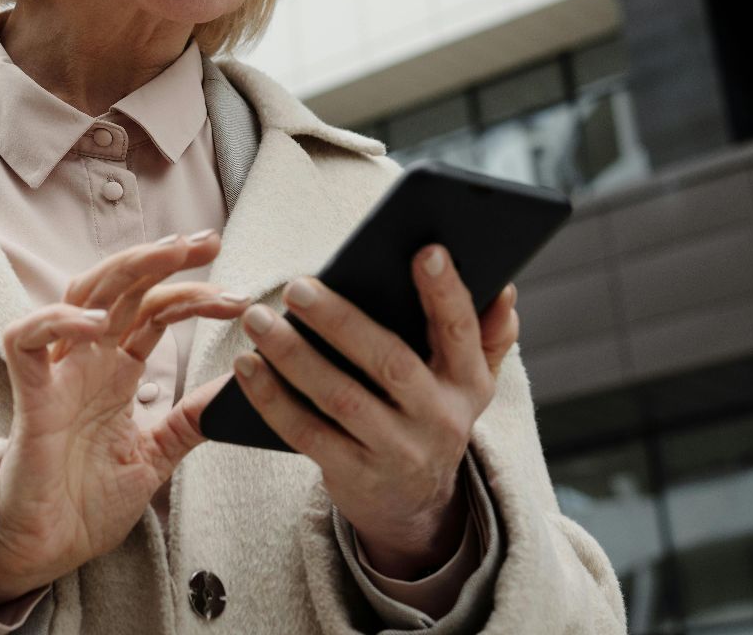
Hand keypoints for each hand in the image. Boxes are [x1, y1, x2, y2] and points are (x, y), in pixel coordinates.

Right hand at [0, 231, 252, 606]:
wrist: (48, 549)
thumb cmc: (86, 502)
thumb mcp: (156, 454)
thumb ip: (189, 419)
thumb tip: (238, 389)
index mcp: (116, 371)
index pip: (155, 312)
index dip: (195, 296)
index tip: (241, 299)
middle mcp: (87, 361)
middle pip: (122, 287)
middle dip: (164, 258)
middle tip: (209, 240)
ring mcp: (57, 375)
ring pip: (81, 294)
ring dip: (126, 269)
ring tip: (170, 254)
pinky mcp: (29, 398)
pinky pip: (26, 340)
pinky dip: (57, 322)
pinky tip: (97, 324)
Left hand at [230, 243, 517, 576]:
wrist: (414, 504)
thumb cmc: (428, 412)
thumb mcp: (466, 381)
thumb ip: (485, 334)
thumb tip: (504, 288)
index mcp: (468, 382)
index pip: (463, 331)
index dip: (447, 292)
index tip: (426, 248)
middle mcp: (440, 419)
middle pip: (390, 363)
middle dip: (342, 322)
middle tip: (297, 286)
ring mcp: (397, 451)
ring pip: (341, 398)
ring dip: (293, 356)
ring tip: (258, 320)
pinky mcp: (355, 476)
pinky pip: (307, 434)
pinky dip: (272, 398)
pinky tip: (248, 366)